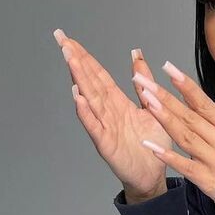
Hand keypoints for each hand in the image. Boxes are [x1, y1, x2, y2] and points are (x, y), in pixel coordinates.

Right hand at [54, 28, 168, 197]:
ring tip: (70, 60)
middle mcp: (107, 111)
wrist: (152, 174)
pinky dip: (86, 113)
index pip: (97, 74)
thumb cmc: (150, 143)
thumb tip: (136, 55)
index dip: (85, 56)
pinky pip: (95, 127)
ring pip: (89, 99)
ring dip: (79, 79)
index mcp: (117, 102)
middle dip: (76, 60)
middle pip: (89, 81)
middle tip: (62, 40)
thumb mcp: (152, 106)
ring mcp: (104, 127)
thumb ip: (143, 82)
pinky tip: (78, 99)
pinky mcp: (107, 144)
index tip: (70, 40)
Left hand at [132, 61, 214, 214]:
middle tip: (143, 80)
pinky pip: (185, 166)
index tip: (167, 68)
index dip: (184, 84)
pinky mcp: (209, 181)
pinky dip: (168, 156)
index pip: (203, 102)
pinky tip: (152, 147)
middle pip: (189, 115)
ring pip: (185, 135)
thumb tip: (198, 107)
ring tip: (146, 101)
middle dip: (164, 95)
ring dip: (164, 117)